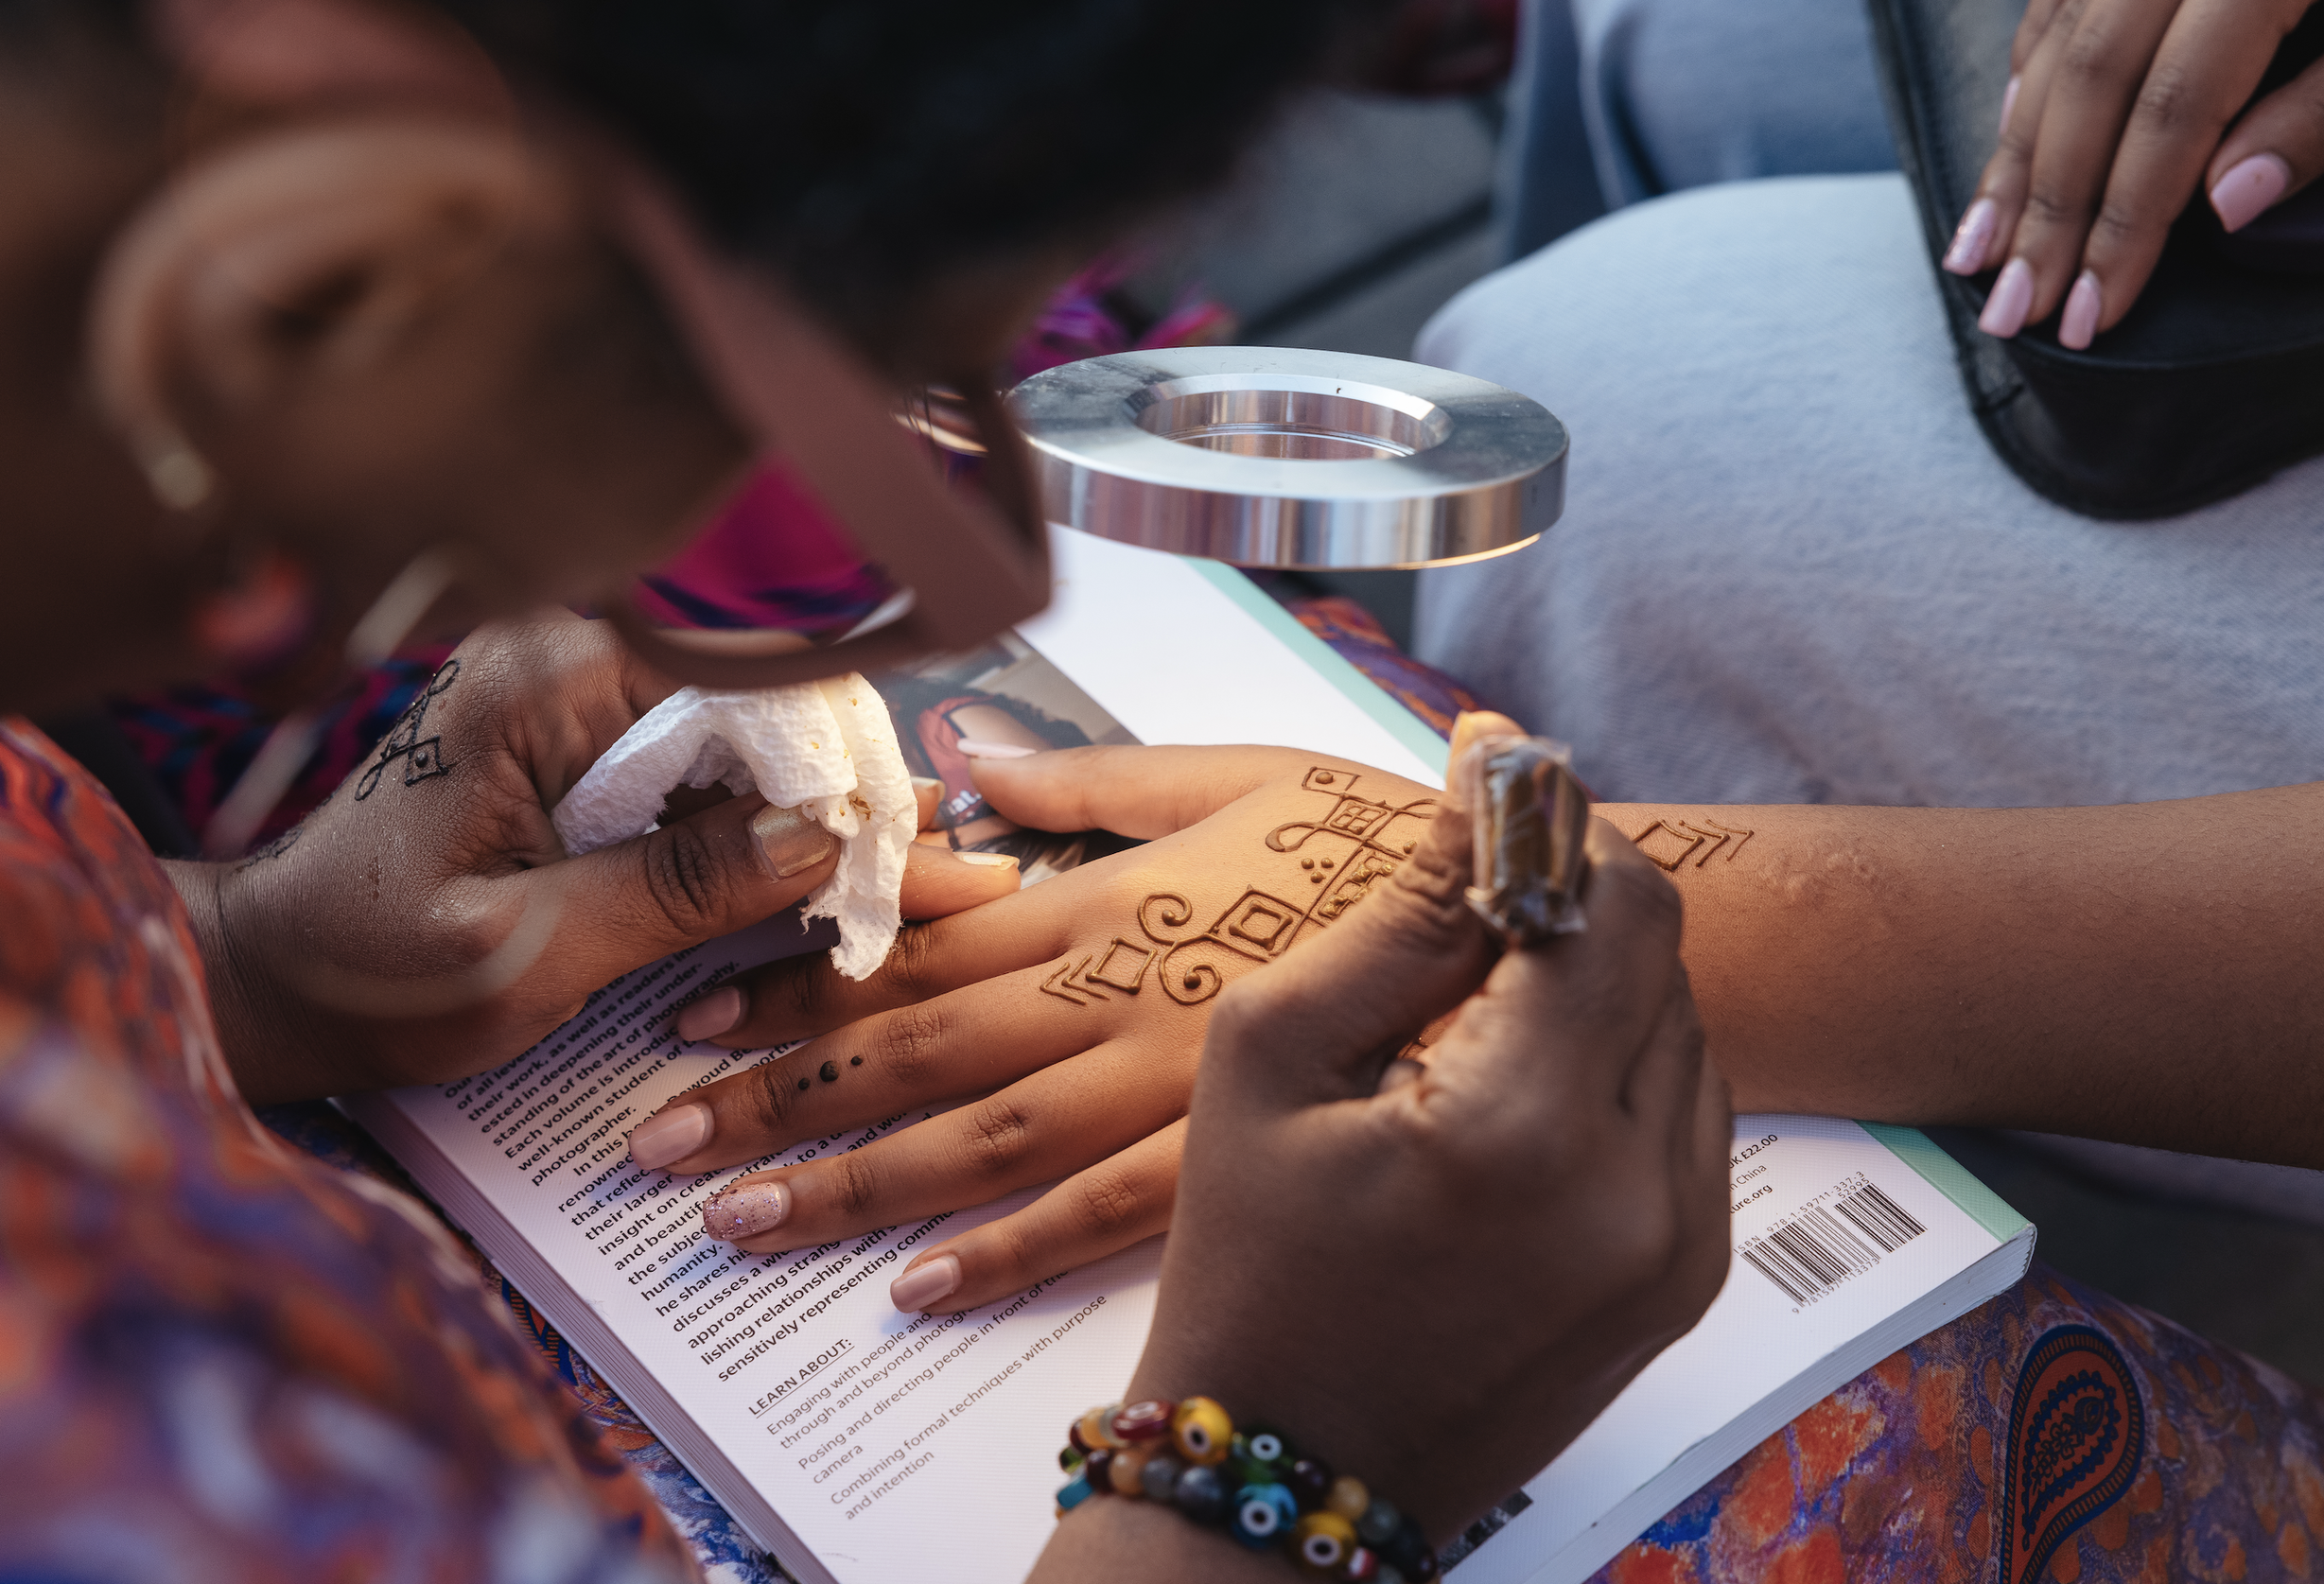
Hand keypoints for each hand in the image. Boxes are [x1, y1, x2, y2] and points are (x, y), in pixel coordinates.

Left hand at [178, 614, 1018, 1103]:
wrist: (266, 980)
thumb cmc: (365, 971)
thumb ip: (673, 890)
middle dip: (845, 779)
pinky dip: (761, 820)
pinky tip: (819, 874)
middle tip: (933, 865)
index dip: (833, 751)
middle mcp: (560, 665)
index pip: (737, 675)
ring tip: (903, 874)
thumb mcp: (523, 952)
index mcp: (537, 687)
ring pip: (739, 730)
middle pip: (753, 694)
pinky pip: (700, 765)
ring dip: (814, 803)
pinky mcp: (578, 747)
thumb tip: (820, 838)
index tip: (900, 832)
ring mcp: (569, 700)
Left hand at [624, 740, 1449, 1307]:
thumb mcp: (1235, 771)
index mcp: (1109, 895)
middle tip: (662, 1145)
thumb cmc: (1379, 839)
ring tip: (743, 1223)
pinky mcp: (1235, 1157)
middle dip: (781, 1097)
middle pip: (921, 1050)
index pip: (921, 945)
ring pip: (984, 1142)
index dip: (800, 983)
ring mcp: (1171, 1086)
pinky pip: (1103, 1215)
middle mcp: (1117, 994)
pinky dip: (1007, 1253)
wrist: (1529, 920)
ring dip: (855, 1184)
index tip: (693, 1016)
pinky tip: (920, 1291)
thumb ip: (1090, 780)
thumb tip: (964, 750)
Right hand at [1032, 735, 1730, 1580]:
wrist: (1288, 1472)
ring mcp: (1681, 1245)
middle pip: (1659, 957)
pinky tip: (1513, 1082)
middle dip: (1569, 896)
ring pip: (1682, 1028)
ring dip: (1597, 981)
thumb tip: (1487, 792)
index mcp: (1526, 1130)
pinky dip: (1613, 1066)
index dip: (1553, 819)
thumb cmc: (1249, 1271)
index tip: (1489, 773)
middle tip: (1471, 882)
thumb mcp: (1269, 1061)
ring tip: (1477, 998)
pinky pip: (1685, 1113)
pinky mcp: (1687, 1279)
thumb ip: (1399, 918)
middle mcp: (1641, 1189)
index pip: (1610, 904)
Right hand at [1941, 0, 2323, 347]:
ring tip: (1983, 251)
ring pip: (2060, 41)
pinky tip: (2016, 135)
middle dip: (2049, 209)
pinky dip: (2034, 74)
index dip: (2126, 223)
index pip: (2171, 112)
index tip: (2095, 310)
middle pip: (2092, 82)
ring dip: (2017, 155)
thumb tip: (2229, 206)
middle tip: (2017, 311)